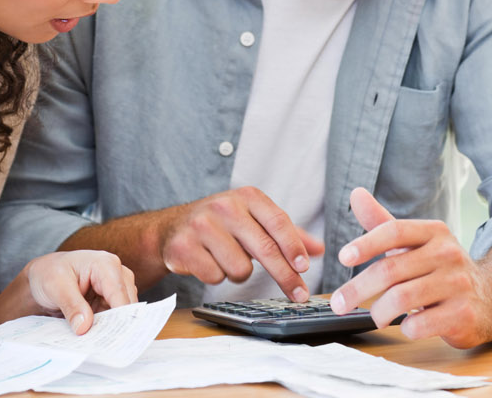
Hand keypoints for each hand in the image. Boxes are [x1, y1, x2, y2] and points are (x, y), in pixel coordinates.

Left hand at [25, 250, 137, 334]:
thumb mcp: (55, 286)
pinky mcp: (111, 302)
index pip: (119, 294)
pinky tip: (94, 339)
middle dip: (115, 326)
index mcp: (106, 264)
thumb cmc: (50, 272)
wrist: (43, 275)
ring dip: (110, 330)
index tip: (114, 339)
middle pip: (126, 306)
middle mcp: (117, 275)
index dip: (120, 318)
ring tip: (94, 344)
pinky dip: (105, 330)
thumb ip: (72, 305)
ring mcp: (116, 289)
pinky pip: (114, 320)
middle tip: (100, 346)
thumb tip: (84, 326)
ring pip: (123, 315)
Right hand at [158, 186, 324, 301]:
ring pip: (240, 268)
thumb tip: (319, 249)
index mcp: (247, 196)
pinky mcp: (184, 247)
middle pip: (265, 249)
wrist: (172, 227)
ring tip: (227, 259)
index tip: (304, 267)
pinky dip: (216, 276)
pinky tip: (208, 262)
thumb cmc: (222, 224)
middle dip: (285, 276)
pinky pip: (215, 276)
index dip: (293, 247)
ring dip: (239, 273)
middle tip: (299, 295)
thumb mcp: (254, 219)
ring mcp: (202, 226)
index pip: (278, 222)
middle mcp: (225, 207)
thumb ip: (286, 233)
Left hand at [329, 187, 491, 347]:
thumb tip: (356, 193)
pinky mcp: (463, 314)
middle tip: (339, 303)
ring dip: (379, 311)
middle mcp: (448, 254)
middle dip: (358, 289)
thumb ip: (383, 221)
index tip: (343, 258)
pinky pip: (420, 324)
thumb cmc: (440, 269)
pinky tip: (407, 325)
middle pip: (391, 270)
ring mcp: (458, 284)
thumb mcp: (414, 243)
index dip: (365, 243)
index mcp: (434, 232)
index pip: (394, 231)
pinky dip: (405, 328)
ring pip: (401, 299)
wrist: (490, 298)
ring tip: (376, 315)